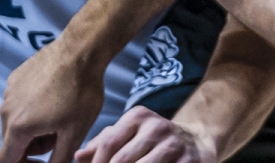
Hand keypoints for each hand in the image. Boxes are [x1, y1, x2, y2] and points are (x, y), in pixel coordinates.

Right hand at [0, 42, 105, 162]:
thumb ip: (59, 159)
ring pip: (16, 120)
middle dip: (33, 146)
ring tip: (61, 115)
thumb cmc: (81, 91)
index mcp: (17, 127)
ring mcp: (9, 91)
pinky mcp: (16, 77)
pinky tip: (56, 96)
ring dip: (33, 126)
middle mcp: (6, 109)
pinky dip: (33, 106)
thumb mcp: (76, 133)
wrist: (82, 50)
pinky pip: (19, 100)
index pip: (7, 160)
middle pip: (12, 141)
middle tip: (60, 135)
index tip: (44, 161)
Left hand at [76, 107, 214, 162]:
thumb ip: (104, 143)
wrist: (196, 142)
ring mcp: (174, 144)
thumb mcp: (130, 134)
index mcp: (139, 117)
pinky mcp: (188, 160)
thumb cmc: (153, 141)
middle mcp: (157, 126)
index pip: (108, 144)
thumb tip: (78, 156)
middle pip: (121, 160)